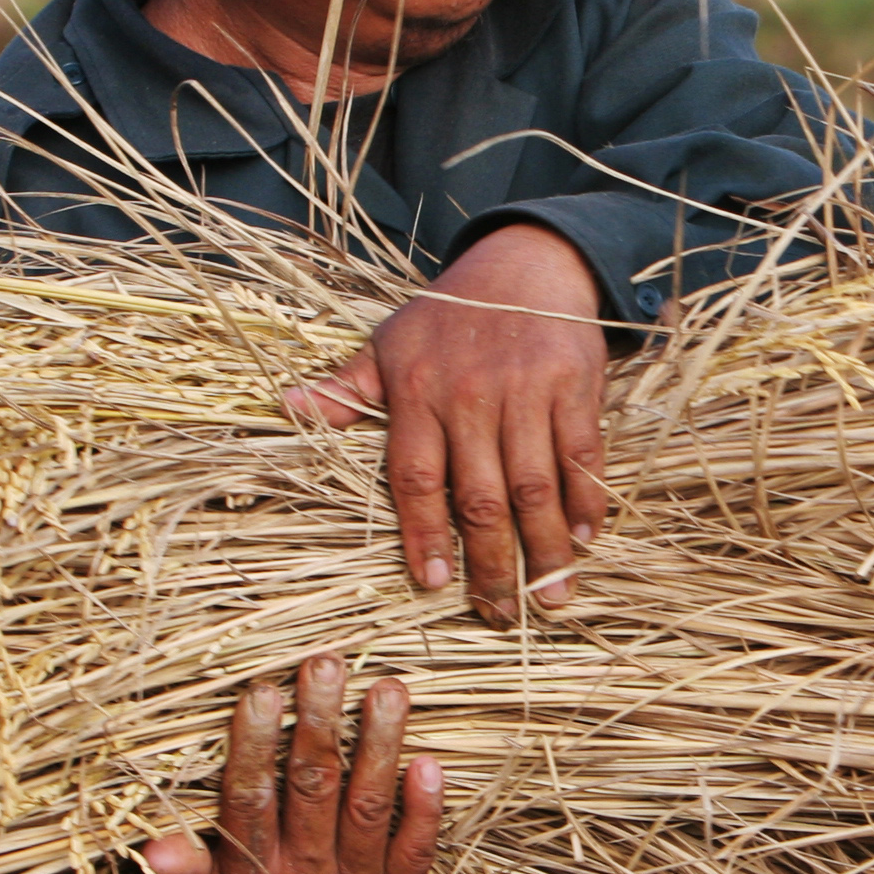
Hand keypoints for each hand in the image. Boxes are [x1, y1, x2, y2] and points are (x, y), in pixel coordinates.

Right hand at [138, 655, 442, 873]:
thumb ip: (171, 871)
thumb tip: (153, 847)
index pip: (250, 798)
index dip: (255, 743)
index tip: (261, 691)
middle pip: (313, 789)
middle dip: (320, 722)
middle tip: (325, 665)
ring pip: (368, 807)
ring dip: (380, 745)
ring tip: (387, 690)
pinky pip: (414, 852)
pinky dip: (423, 808)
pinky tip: (427, 761)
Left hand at [285, 223, 608, 625]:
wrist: (527, 260)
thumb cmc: (450, 312)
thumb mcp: (389, 342)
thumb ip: (347, 388)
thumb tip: (287, 406)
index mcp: (417, 391)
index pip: (416, 478)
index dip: (424, 535)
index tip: (433, 584)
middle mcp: (469, 395)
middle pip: (480, 497)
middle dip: (492, 564)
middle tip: (501, 614)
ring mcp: (525, 390)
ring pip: (535, 486)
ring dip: (545, 549)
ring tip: (551, 598)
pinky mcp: (573, 384)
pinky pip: (581, 454)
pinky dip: (586, 501)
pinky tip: (583, 539)